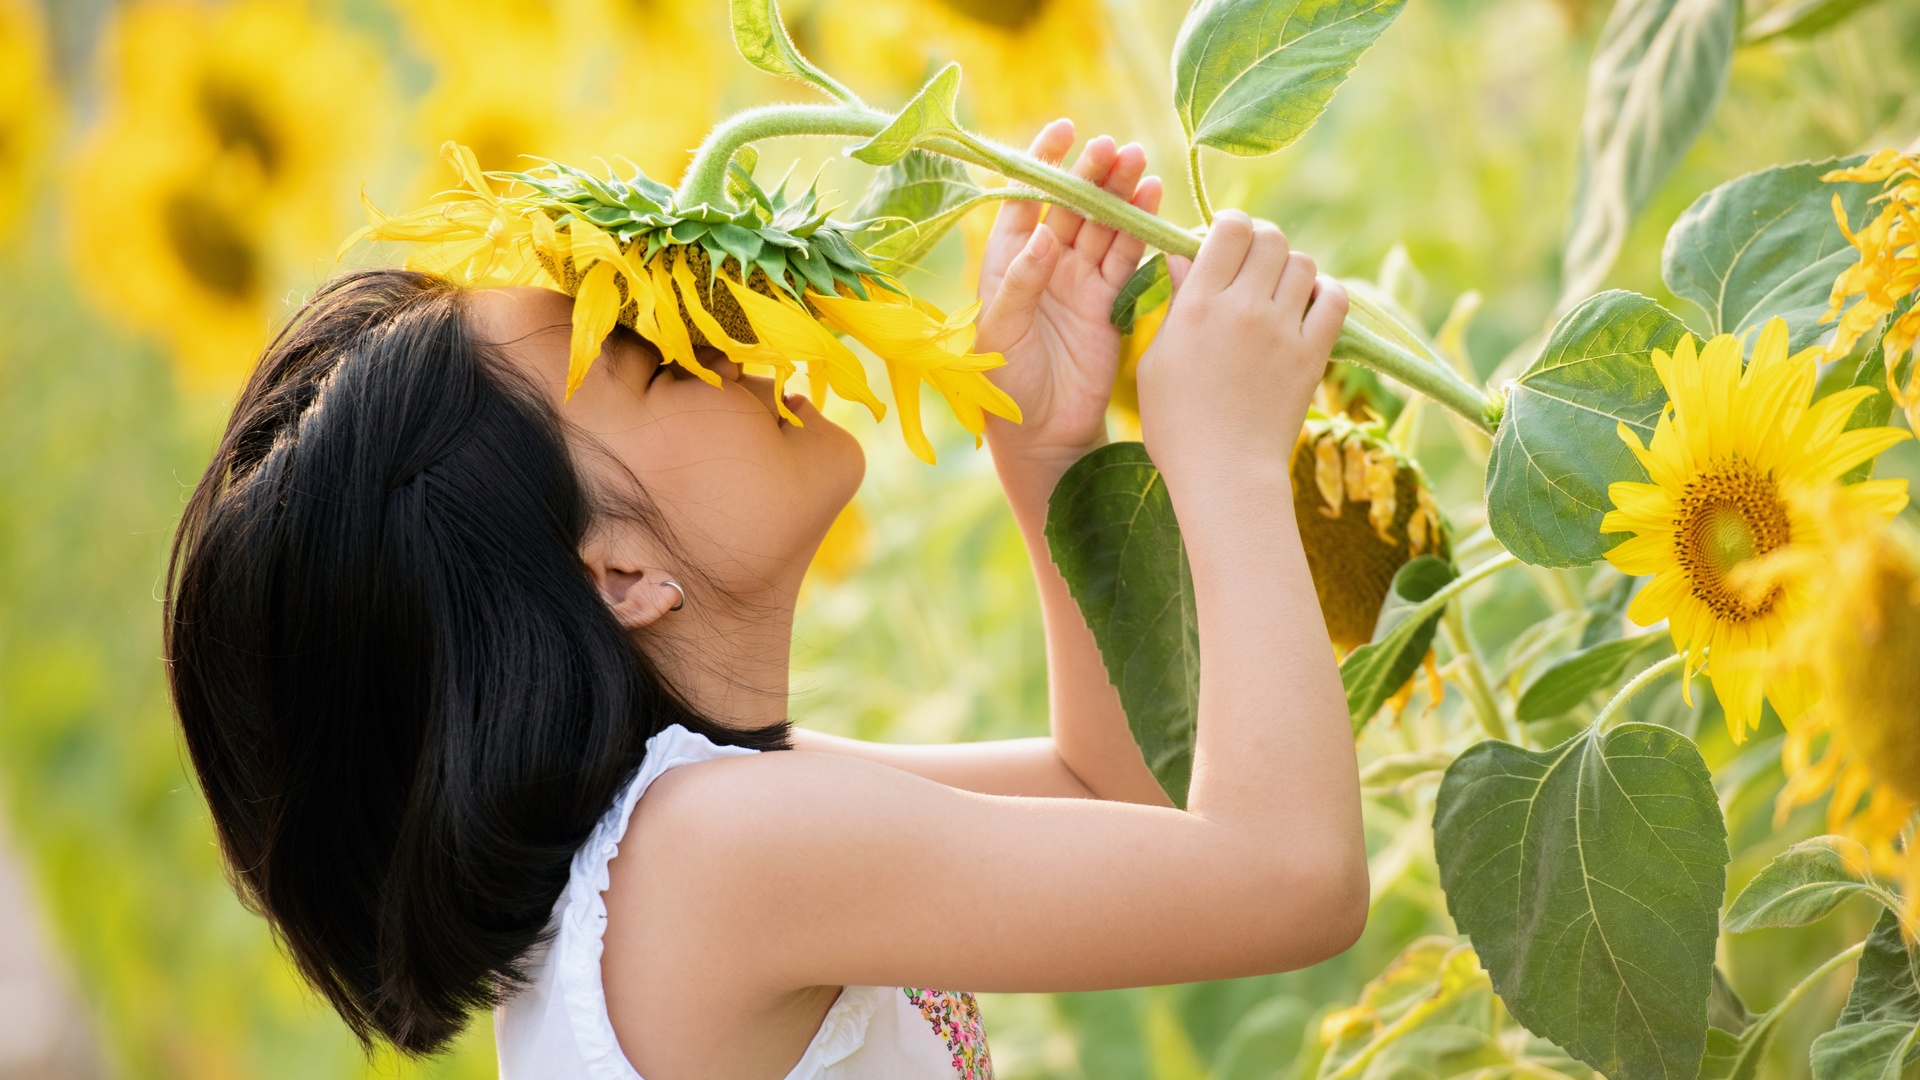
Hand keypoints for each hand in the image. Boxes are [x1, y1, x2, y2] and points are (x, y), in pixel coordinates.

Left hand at [975, 120, 1163, 476]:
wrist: (1041, 433)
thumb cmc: (1003, 384)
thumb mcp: (1000, 331)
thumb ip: (1021, 281)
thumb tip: (1044, 234)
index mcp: (1006, 262)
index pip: (1024, 200)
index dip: (1043, 164)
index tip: (1064, 131)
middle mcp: (1043, 264)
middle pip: (1070, 206)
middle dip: (1092, 175)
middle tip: (1115, 149)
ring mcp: (1078, 281)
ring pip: (1102, 226)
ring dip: (1120, 195)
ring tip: (1140, 165)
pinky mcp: (1107, 302)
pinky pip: (1125, 257)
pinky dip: (1139, 230)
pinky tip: (1153, 200)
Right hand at [1136, 212, 1347, 484]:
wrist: (1225, 475)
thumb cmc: (1176, 425)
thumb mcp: (1156, 361)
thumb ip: (1176, 304)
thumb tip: (1184, 257)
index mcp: (1199, 306)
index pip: (1229, 229)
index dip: (1228, 227)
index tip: (1222, 246)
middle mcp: (1244, 308)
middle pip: (1270, 237)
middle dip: (1260, 243)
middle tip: (1251, 268)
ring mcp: (1284, 330)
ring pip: (1303, 263)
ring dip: (1290, 269)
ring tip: (1277, 293)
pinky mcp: (1314, 354)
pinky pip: (1335, 299)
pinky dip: (1324, 293)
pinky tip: (1307, 308)